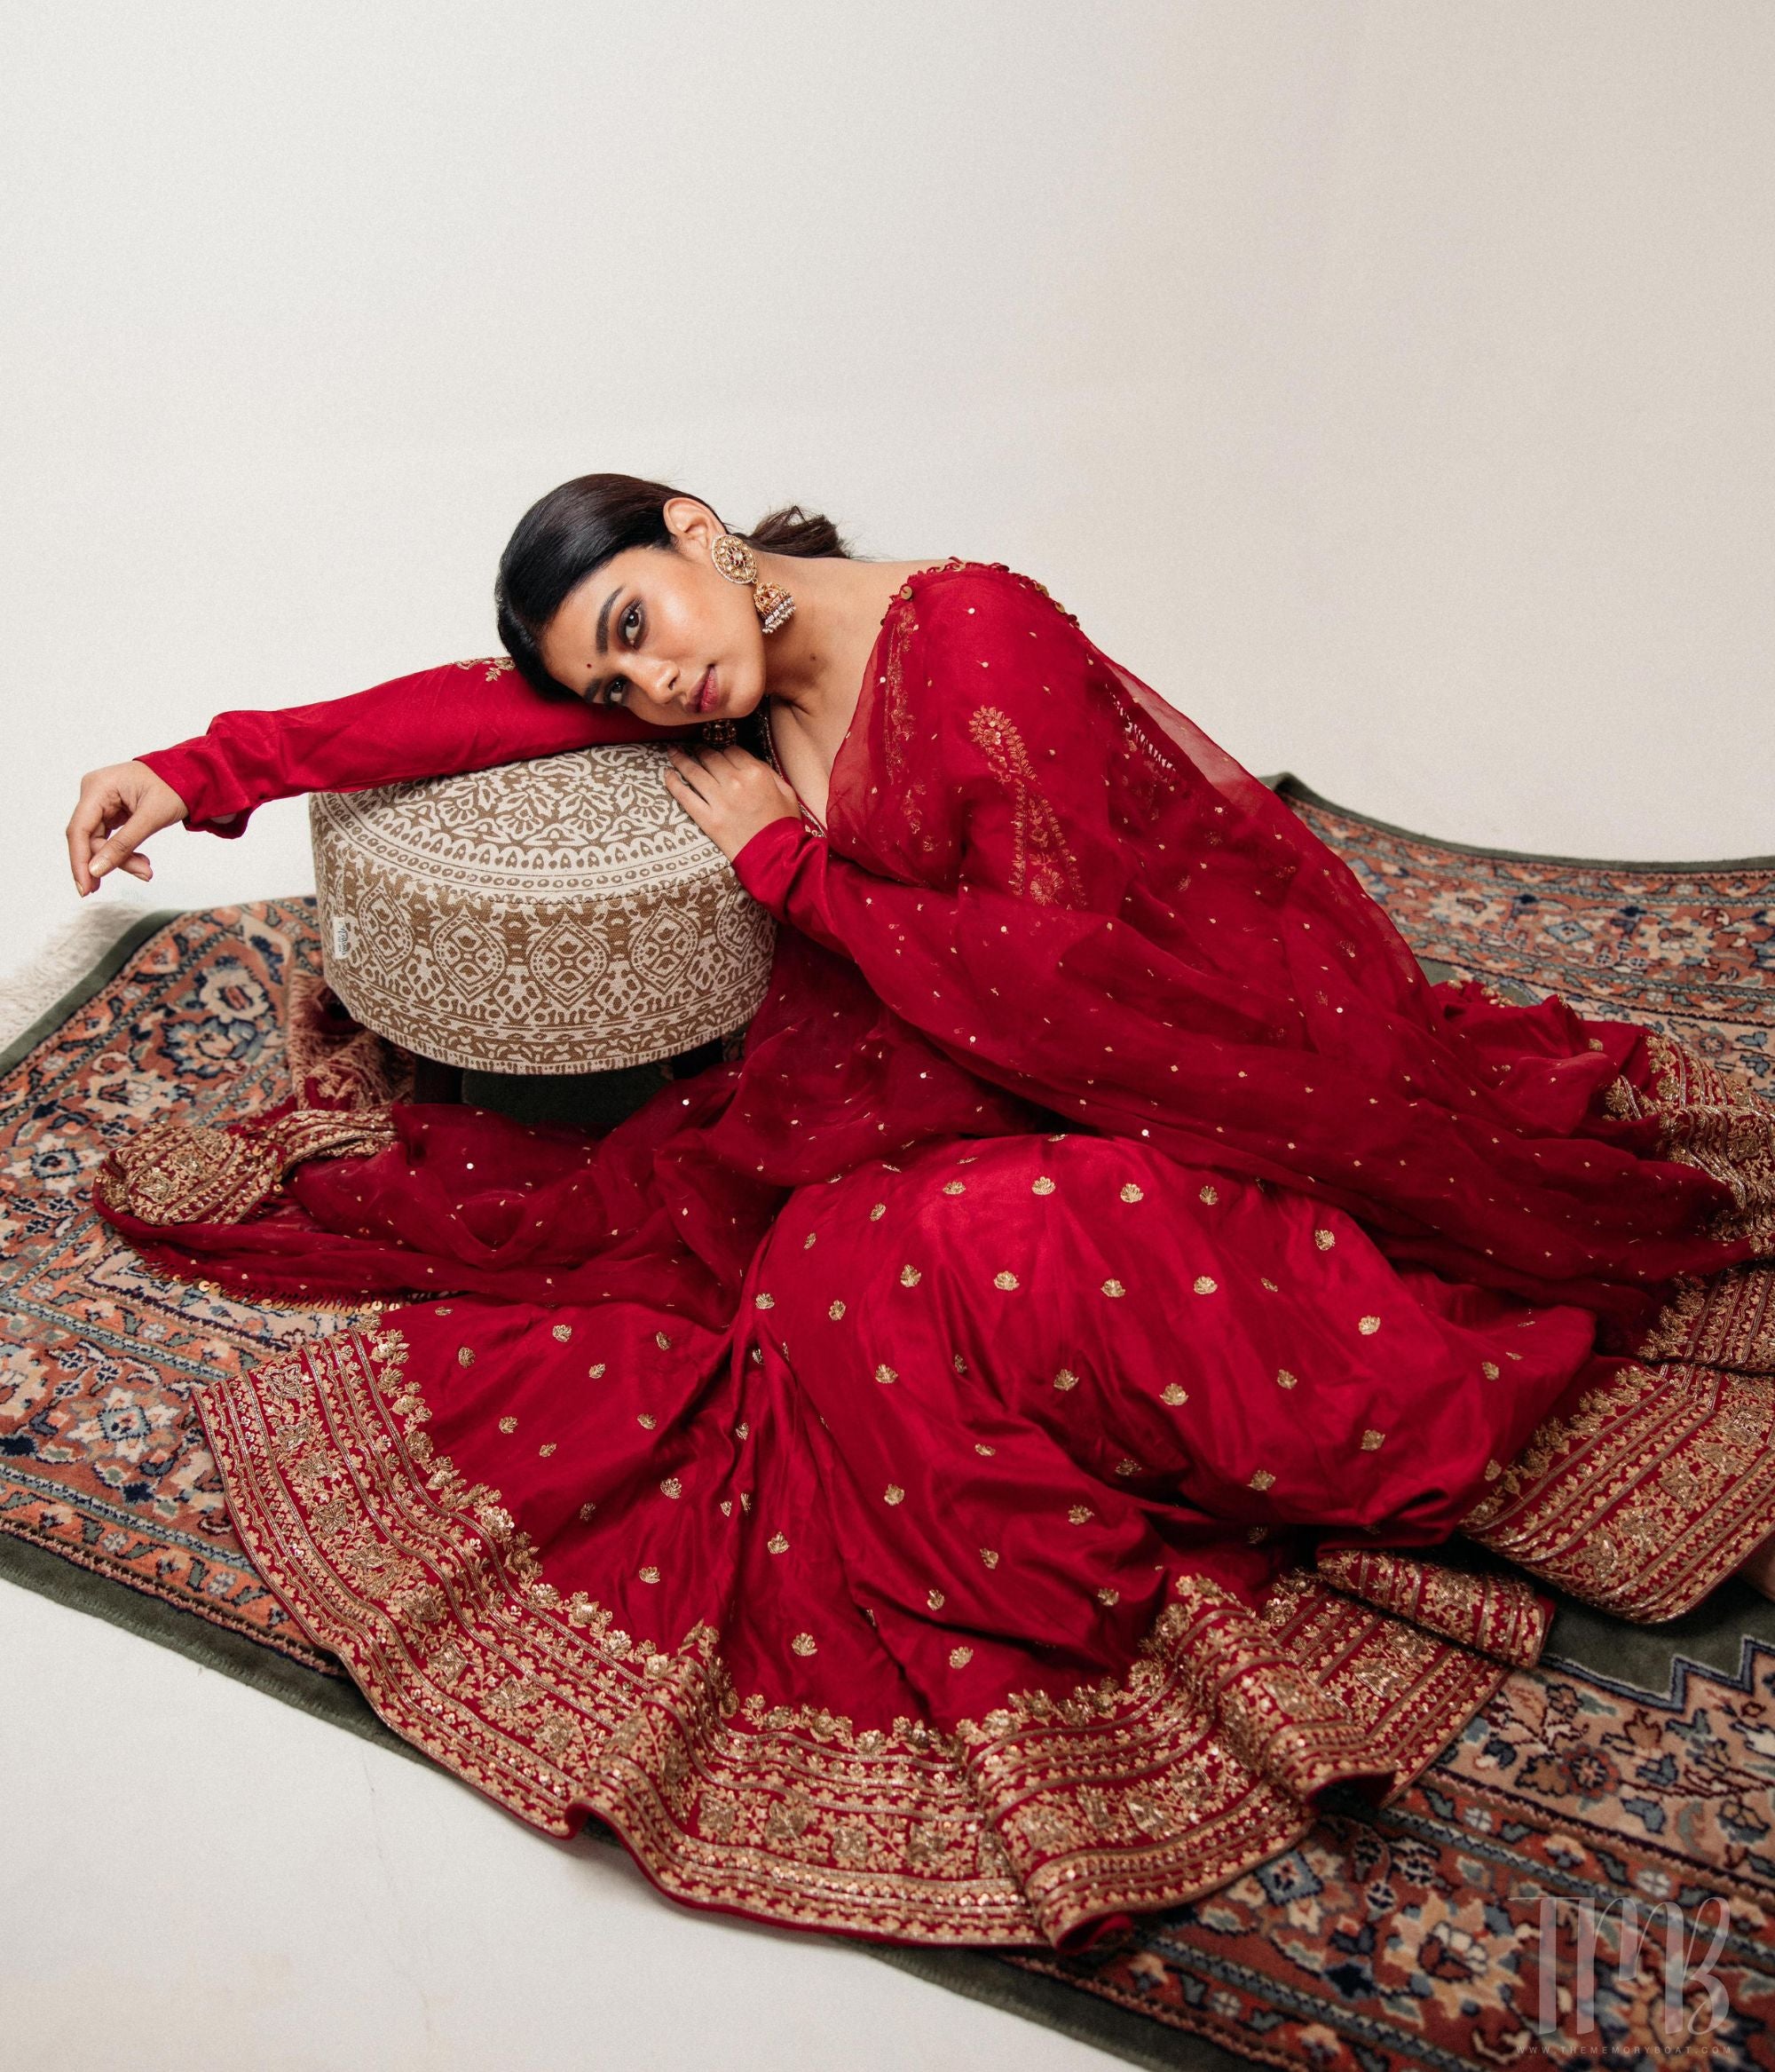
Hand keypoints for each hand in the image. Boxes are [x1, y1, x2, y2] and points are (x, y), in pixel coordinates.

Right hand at [67, 761, 188, 895]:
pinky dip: (125, 852)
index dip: (79, 861)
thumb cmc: (174, 787)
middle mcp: (93, 793)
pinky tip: (141, 861)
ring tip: (146, 870)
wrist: (190, 775)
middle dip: (111, 862)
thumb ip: (123, 845)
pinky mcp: (110, 812)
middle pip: (89, 838)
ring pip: (100, 842)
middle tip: (141, 875)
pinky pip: (110, 839)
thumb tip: (96, 870)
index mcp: (98, 787)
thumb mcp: (151, 817)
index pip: (78, 830)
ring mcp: (100, 803)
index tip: (85, 887)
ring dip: (122, 859)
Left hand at [662, 744, 799, 860]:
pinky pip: (685, 796)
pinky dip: (673, 783)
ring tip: (673, 753)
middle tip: (691, 749)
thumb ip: (769, 772)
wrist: (776, 857)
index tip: (717, 752)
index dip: (722, 749)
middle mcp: (735, 782)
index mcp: (756, 773)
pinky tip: (667, 774)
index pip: (732, 751)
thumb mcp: (786, 792)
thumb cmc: (784, 826)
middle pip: (710, 757)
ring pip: (694, 771)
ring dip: (681, 759)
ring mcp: (719, 800)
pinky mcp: (708, 819)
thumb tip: (751, 761)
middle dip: (700, 751)